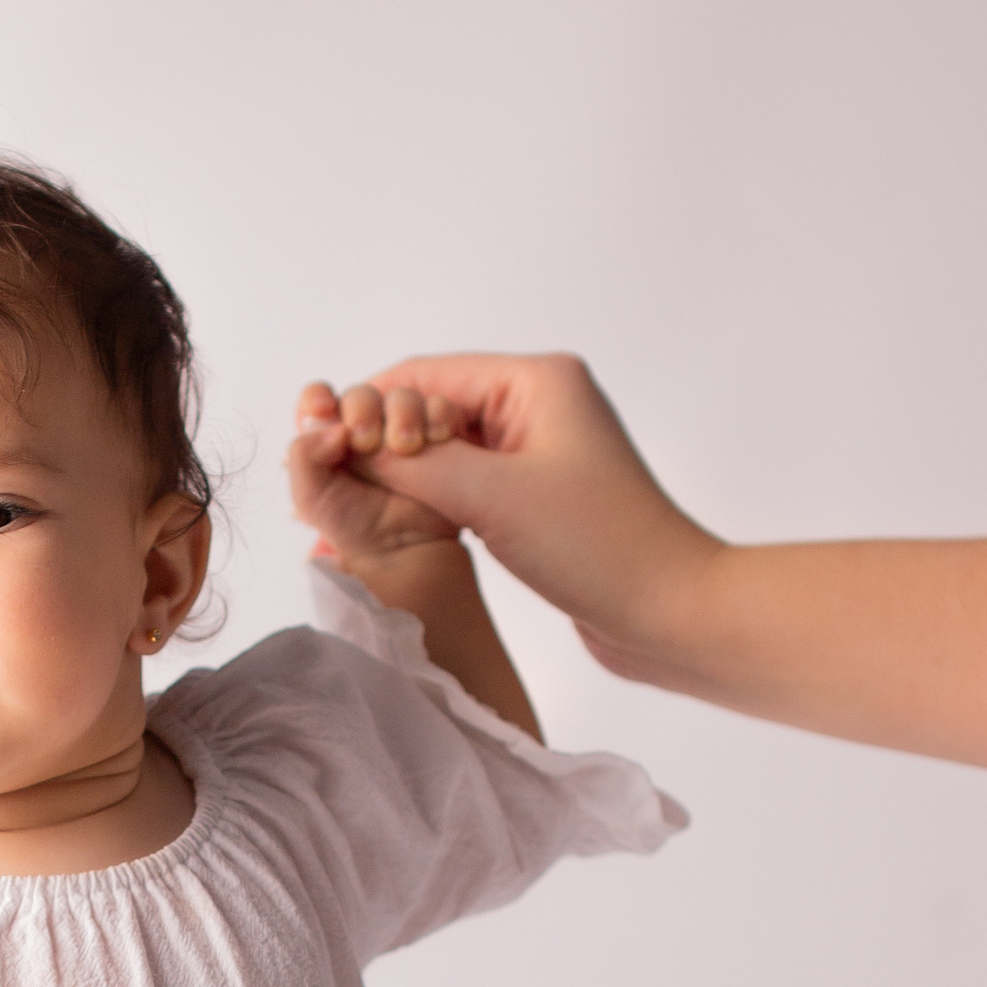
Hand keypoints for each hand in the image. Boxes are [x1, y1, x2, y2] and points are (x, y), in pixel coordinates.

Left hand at [286, 381, 471, 581]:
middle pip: (362, 394)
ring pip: (403, 396)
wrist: (402, 548)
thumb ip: (302, 456)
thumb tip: (333, 426)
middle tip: (366, 441)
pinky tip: (435, 438)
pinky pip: (440, 407)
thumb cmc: (353, 526)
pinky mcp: (437, 435)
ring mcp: (402, 430)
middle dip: (363, 409)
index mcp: (328, 439)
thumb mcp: (309, 497)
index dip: (317, 397)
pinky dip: (438, 416)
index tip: (322, 406)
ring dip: (404, 413)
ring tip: (407, 446)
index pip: (317, 400)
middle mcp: (364, 429)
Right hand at [304, 354, 721, 674]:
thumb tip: (347, 449)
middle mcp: (538, 405)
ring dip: (397, 480)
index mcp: (536, 380)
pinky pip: (465, 488)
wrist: (668, 611)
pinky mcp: (537, 499)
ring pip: (444, 453)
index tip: (319, 444)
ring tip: (344, 511)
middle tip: (324, 484)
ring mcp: (538, 453)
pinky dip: (425, 504)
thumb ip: (414, 467)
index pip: (427, 375)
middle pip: (431, 410)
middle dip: (377, 446)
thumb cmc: (598, 546)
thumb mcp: (491, 497)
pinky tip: (388, 529)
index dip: (368, 407)